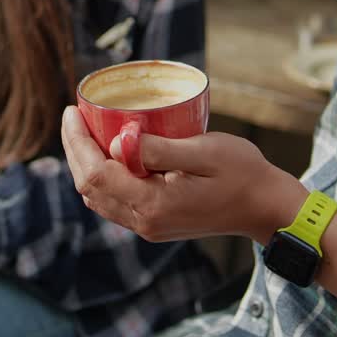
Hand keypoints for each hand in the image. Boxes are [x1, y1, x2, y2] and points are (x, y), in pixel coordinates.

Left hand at [62, 106, 305, 245]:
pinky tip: (104, 152)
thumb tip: (119, 140)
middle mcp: (145, 221)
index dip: (77, 142)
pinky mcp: (155, 223)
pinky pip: (114, 201)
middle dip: (75, 150)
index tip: (72, 110)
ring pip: (98, 197)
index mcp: (153, 205)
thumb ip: (160, 148)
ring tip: (83, 129)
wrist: (265, 207)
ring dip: (85, 163)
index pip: (96, 174)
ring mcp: (149, 226)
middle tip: (73, 114)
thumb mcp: (204, 152)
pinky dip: (101, 176)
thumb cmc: (242, 173)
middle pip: (90, 188)